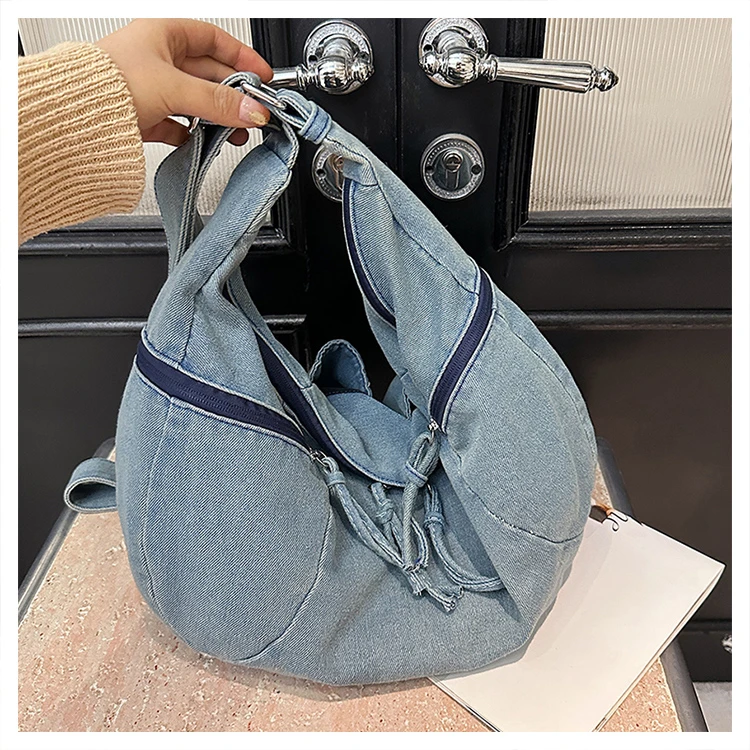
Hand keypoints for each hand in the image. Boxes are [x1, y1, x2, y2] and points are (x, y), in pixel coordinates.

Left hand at [96, 18, 273, 146]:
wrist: (73, 119)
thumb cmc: (106, 85)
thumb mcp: (174, 88)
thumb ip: (218, 102)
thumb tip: (253, 110)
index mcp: (162, 36)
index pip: (213, 39)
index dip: (241, 56)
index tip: (261, 75)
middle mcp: (157, 59)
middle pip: (208, 74)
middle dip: (234, 94)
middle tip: (254, 111)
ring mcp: (151, 88)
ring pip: (196, 101)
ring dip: (218, 117)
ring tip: (235, 132)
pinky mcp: (146, 116)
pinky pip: (180, 124)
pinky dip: (195, 134)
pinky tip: (204, 142)